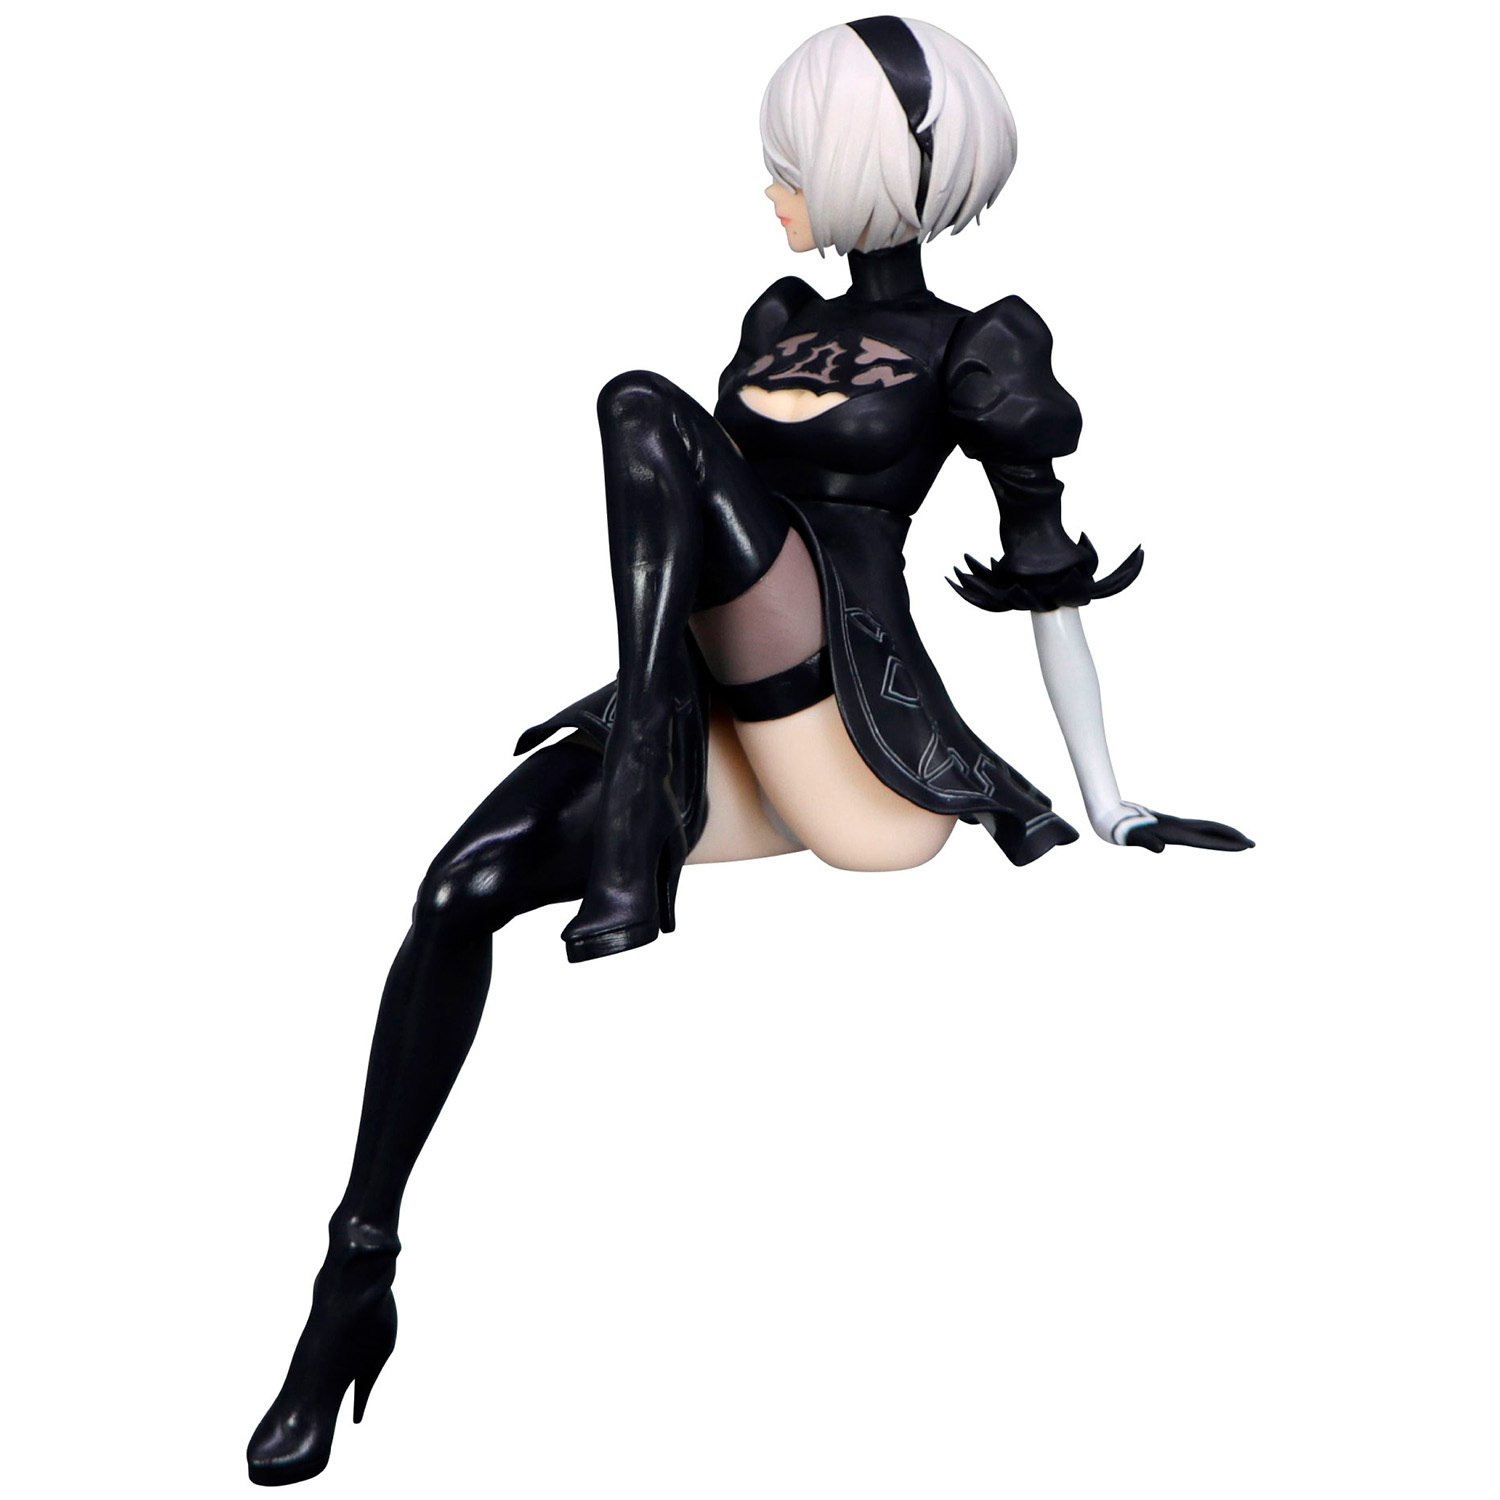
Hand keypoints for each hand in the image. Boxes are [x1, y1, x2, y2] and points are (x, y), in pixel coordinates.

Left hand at [1121, 810, 1253, 852]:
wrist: (1112, 816)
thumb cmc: (1123, 830)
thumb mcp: (1134, 838)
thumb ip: (1148, 842)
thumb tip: (1160, 849)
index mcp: (1175, 833)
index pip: (1206, 840)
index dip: (1226, 844)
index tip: (1245, 846)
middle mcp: (1179, 827)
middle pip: (1212, 830)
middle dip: (1233, 837)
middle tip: (1252, 844)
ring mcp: (1175, 825)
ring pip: (1206, 828)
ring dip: (1224, 834)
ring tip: (1239, 841)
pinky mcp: (1170, 826)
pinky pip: (1197, 830)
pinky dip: (1210, 833)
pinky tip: (1211, 838)